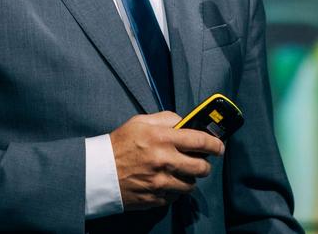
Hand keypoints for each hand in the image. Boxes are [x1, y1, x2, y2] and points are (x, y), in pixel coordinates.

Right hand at [109, 111, 224, 209]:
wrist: (97, 171)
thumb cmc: (119, 143)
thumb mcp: (140, 121)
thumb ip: (166, 119)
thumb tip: (185, 122)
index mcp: (162, 138)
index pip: (200, 141)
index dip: (215, 144)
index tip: (219, 147)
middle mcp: (164, 161)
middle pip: (201, 167)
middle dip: (206, 165)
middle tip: (202, 162)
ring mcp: (159, 182)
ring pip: (190, 185)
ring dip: (189, 179)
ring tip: (180, 173)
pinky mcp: (154, 198)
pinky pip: (175, 197)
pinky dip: (174, 191)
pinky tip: (166, 183)